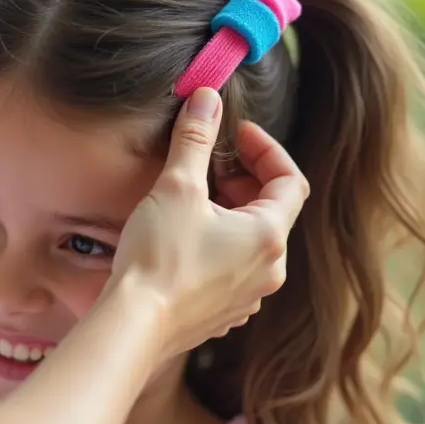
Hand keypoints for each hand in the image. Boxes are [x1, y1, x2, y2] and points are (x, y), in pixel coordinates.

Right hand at [109, 87, 309, 359]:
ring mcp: (247, 297)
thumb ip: (195, 140)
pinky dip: (218, 246)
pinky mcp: (223, 314)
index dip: (266, 150)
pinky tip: (184, 240)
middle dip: (243, 181)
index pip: (290, 180)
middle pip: (271, 211)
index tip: (236, 134)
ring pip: (250, 243)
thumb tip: (207, 98)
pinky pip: (232, 270)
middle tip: (210, 165)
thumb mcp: (176, 187)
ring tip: (193, 201)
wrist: (134, 325)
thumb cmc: (158, 257)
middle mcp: (269, 270)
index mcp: (268, 236)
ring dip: (230, 215)